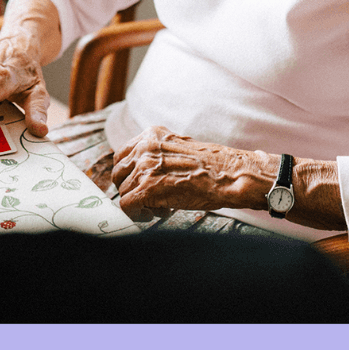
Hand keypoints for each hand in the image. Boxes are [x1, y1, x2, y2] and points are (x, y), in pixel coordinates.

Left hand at [111, 127, 272, 220]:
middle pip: (118, 174)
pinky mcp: (148, 188)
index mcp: (151, 135)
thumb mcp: (179, 149)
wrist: (230, 175)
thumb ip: (158, 155)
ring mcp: (145, 168)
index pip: (122, 155)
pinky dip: (138, 214)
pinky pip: (127, 206)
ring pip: (123, 191)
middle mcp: (144, 148)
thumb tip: (141, 173)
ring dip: (139, 203)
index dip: (129, 174)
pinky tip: (159, 212)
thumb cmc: (212, 166)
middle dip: (131, 189)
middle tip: (151, 198)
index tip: (139, 184)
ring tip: (162, 205)